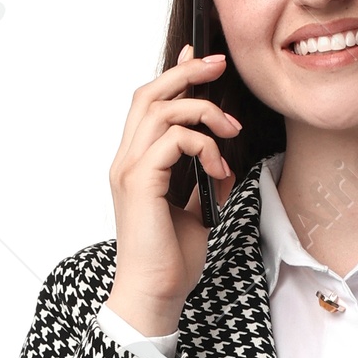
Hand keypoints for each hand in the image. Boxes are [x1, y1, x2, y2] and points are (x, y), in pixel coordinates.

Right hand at [105, 48, 242, 335]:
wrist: (154, 296)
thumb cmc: (171, 264)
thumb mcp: (199, 215)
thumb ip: (206, 184)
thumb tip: (226, 163)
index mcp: (137, 165)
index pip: (149, 105)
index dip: (174, 75)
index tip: (202, 60)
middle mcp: (127, 161)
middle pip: (150, 94)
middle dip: (186, 72)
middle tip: (218, 65)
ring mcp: (130, 170)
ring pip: (160, 108)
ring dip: (202, 111)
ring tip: (230, 131)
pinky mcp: (141, 182)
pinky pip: (173, 140)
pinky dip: (203, 146)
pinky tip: (220, 169)